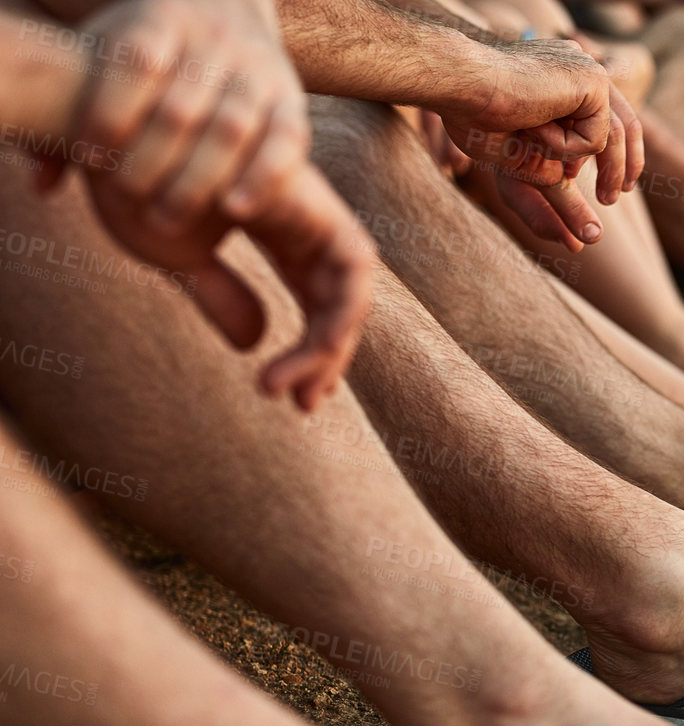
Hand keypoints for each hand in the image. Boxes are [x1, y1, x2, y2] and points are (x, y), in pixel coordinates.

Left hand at [50, 0, 311, 230]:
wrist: (227, 6)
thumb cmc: (149, 53)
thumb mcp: (105, 56)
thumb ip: (71, 115)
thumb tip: (42, 183)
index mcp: (159, 16)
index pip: (134, 62)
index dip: (109, 113)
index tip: (88, 159)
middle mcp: (214, 40)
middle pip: (180, 108)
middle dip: (149, 163)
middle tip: (126, 203)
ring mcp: (257, 69)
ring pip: (231, 130)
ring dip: (197, 182)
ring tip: (164, 221)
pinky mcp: (291, 99)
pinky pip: (286, 141)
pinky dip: (263, 177)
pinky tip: (235, 210)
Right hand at [83, 163, 374, 412]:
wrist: (114, 145)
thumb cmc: (136, 191)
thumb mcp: (182, 259)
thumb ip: (223, 296)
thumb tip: (254, 344)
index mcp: (284, 234)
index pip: (319, 304)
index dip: (314, 352)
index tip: (292, 397)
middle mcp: (306, 225)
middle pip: (340, 306)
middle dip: (328, 359)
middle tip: (304, 407)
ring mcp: (315, 213)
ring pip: (353, 296)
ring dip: (331, 349)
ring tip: (297, 392)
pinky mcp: (319, 208)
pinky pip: (354, 271)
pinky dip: (340, 315)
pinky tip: (310, 351)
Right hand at [436, 38, 620, 188]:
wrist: (460, 82)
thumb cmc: (471, 113)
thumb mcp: (519, 160)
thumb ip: (549, 184)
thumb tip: (580, 221)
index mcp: (562, 77)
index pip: (603, 117)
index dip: (615, 154)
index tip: (618, 189)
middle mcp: (578, 69)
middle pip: (620, 122)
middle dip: (625, 164)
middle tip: (614, 199)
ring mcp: (587, 71)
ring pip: (611, 136)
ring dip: (601, 169)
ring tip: (599, 195)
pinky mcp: (592, 81)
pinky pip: (596, 138)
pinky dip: (567, 151)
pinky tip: (537, 130)